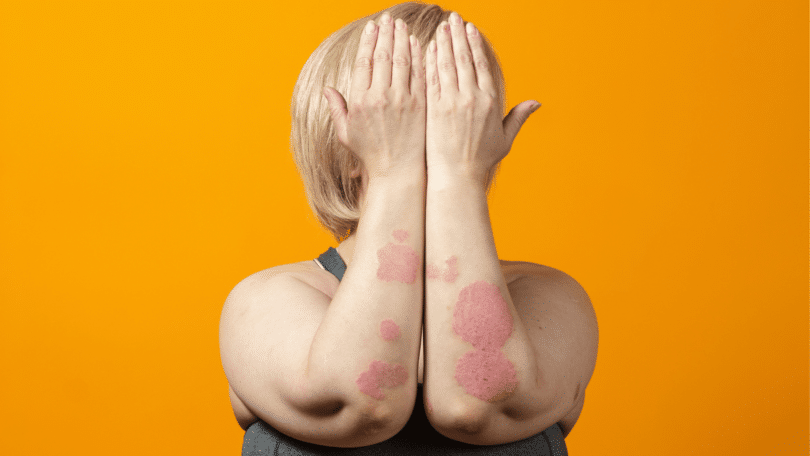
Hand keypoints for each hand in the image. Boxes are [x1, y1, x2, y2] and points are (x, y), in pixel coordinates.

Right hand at [322, 12, 426, 179]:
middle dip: (386, 34)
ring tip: (401, 25)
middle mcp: (381, 97)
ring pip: (403, 61)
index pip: (364, 62)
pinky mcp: (420, 105)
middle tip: (388, 19)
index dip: (369, 41)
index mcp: (361, 101)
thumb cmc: (371, 154)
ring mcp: (402, 100)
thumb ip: (337, 108)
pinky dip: (419, 56)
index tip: (372, 27)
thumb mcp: (346, 133)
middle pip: (384, 56)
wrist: (397, 171)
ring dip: (402, 39)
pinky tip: (417, 43)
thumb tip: (327, 89)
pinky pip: (420, 74)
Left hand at [425, 12, 539, 183]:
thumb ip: (518, 117)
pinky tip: (426, 49)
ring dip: (443, 43)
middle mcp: (471, 98)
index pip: (481, 64)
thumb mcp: (504, 139)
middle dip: (457, 36)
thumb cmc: (480, 161)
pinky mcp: (434, 109)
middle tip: (453, 18)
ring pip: (446, 64)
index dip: (474, 44)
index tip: (469, 29)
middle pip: (463, 59)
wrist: (456, 177)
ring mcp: (451, 102)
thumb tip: (536, 103)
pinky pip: (431, 79)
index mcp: (490, 101)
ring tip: (440, 27)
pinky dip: (429, 62)